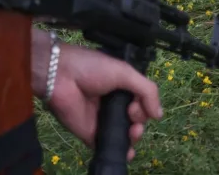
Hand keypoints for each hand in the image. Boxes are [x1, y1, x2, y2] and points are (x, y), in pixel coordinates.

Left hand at [32, 31, 163, 158]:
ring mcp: (101, 120)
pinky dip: (120, 151)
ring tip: (132, 131)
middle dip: (140, 121)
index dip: (145, 106)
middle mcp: (111, 104)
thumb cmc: (91, 68)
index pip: (140, 102)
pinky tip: (128, 151)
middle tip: (132, 115)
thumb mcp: (125, 72)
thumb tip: (159, 115)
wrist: (60, 75)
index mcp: (119, 87)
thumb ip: (147, 91)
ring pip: (124, 134)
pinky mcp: (90, 134)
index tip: (137, 104)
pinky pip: (107, 146)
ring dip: (134, 136)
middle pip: (135, 120)